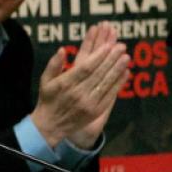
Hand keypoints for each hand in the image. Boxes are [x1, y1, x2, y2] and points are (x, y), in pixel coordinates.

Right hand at [31, 22, 128, 148]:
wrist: (50, 125)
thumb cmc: (48, 99)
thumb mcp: (45, 80)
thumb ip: (53, 64)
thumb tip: (62, 49)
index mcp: (65, 84)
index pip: (85, 68)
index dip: (98, 56)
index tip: (108, 45)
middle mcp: (78, 93)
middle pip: (98, 73)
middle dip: (111, 59)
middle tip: (121, 47)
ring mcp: (88, 103)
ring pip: (105, 83)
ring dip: (117, 69)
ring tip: (126, 57)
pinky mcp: (96, 111)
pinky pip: (110, 95)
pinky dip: (118, 84)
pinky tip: (125, 73)